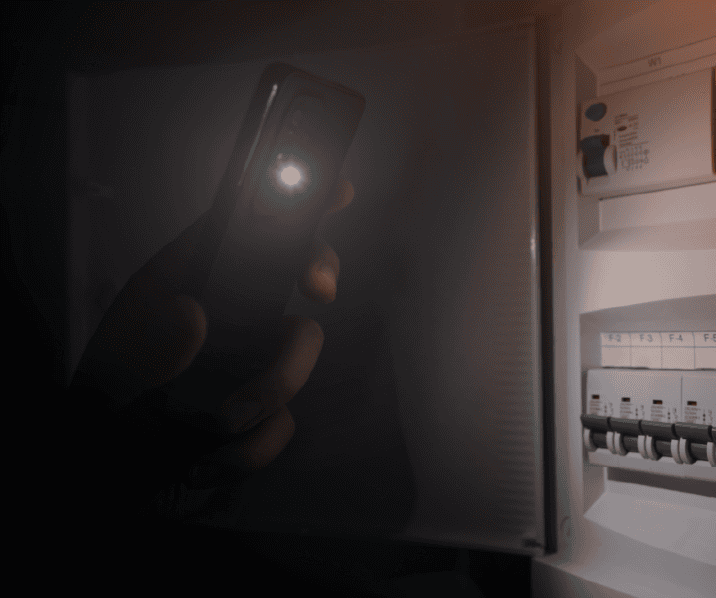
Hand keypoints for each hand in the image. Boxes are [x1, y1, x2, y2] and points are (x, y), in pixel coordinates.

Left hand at [70, 179, 354, 490]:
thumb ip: (155, 336)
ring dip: (269, 389)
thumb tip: (195, 316)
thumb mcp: (119, 358)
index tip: (334, 189)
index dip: (292, 198)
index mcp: (194, 281)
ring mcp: (255, 362)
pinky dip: (250, 448)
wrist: (105, 474)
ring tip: (218, 424)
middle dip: (317, 271)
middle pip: (300, 270)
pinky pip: (282, 424)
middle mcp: (233, 313)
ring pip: (298, 354)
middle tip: (318, 291)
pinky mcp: (263, 414)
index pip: (246, 226)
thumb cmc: (109, 399)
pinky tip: (207, 460)